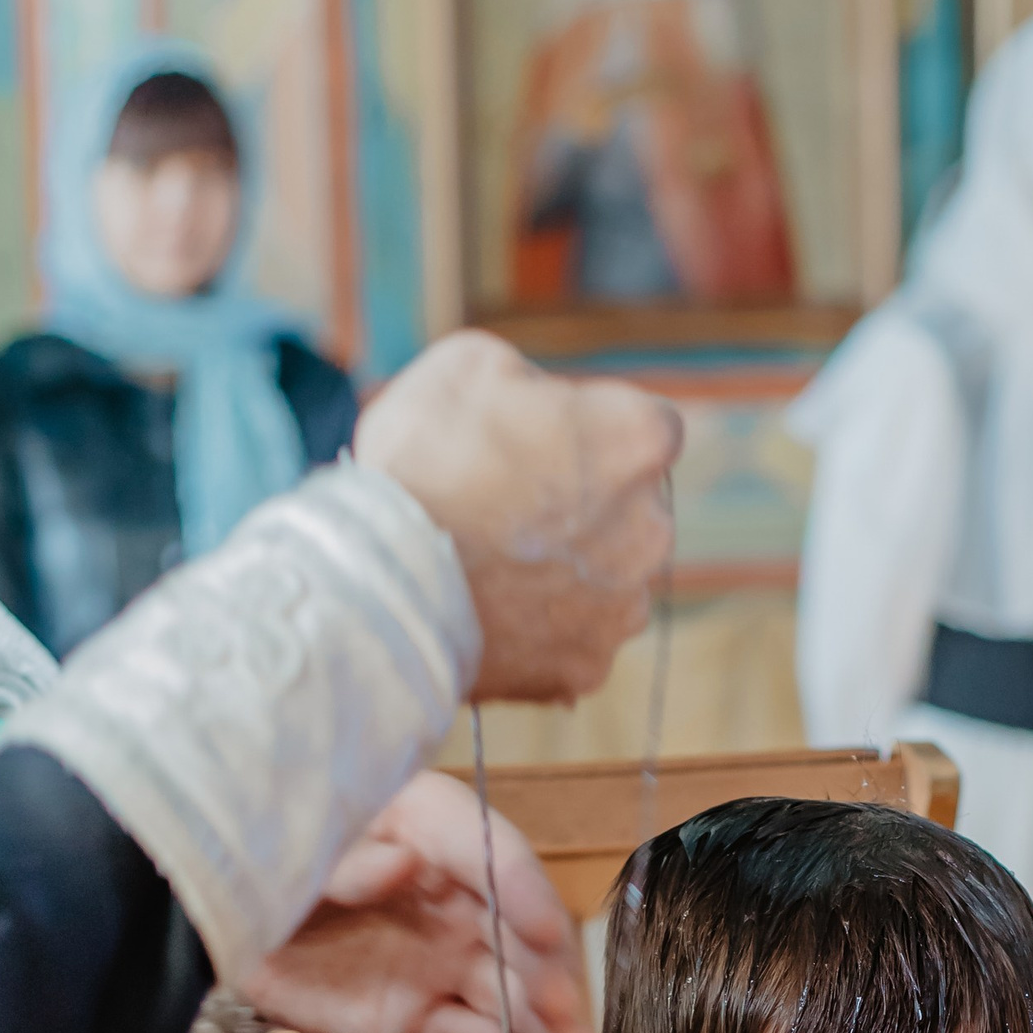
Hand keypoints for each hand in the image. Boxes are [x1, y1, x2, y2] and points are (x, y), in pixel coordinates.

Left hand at [243, 767, 590, 1032]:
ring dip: (534, 1013)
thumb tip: (401, 861)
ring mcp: (442, 959)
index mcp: (428, 827)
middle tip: (562, 1007)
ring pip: (506, 986)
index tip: (543, 927)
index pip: (491, 850)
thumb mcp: (293, 844)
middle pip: (518, 926)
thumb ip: (344, 856)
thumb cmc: (265, 857)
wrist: (214, 925)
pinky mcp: (421, 1016)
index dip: (524, 888)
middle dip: (547, 967)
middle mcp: (454, 894)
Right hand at [354, 330, 679, 704]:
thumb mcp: (470, 366)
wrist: (379, 584)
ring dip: (564, 571)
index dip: (590, 432)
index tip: (543, 442)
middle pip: (629, 509)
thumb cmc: (422, 461)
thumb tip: (543, 403)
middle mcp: (654, 528)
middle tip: (505, 507)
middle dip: (582, 505)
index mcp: (639, 439)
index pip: (646, 427)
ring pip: (604, 579)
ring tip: (490, 568)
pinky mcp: (588, 667)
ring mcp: (623, 606)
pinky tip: (490, 616)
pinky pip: (570, 641)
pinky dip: (539, 631)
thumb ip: (534, 381)